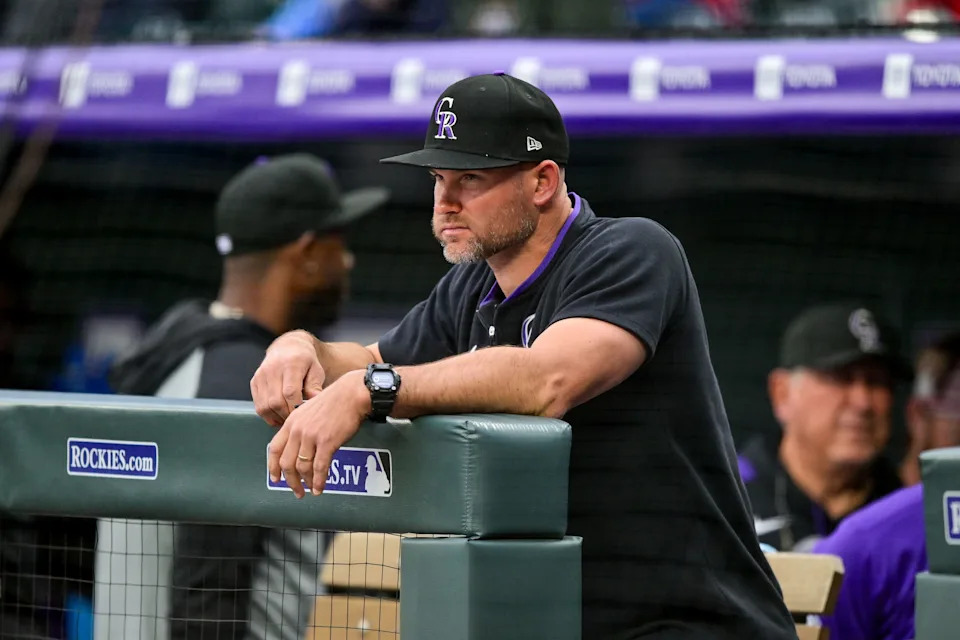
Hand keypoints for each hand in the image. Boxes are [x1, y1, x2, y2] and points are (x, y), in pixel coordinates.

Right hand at [251, 330, 325, 426]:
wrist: (288, 347)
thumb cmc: (306, 361)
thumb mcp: (316, 370)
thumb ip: (315, 387)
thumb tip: (315, 403)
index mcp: (291, 364)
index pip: (290, 392)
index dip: (296, 408)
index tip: (304, 415)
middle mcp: (273, 368)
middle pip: (276, 401)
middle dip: (287, 415)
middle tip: (296, 420)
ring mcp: (261, 375)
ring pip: (265, 406)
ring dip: (277, 418)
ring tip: (288, 419)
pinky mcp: (254, 381)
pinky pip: (258, 405)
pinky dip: (268, 415)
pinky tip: (279, 416)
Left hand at [268, 370, 371, 497]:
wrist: (351, 394)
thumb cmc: (335, 401)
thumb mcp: (309, 411)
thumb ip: (300, 427)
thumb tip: (299, 446)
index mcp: (291, 422)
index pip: (275, 449)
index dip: (273, 467)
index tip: (276, 478)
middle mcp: (298, 430)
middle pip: (286, 463)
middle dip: (290, 481)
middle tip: (296, 490)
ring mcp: (311, 436)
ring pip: (302, 467)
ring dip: (306, 483)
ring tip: (310, 489)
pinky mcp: (327, 442)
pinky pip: (319, 467)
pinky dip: (319, 481)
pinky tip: (320, 488)